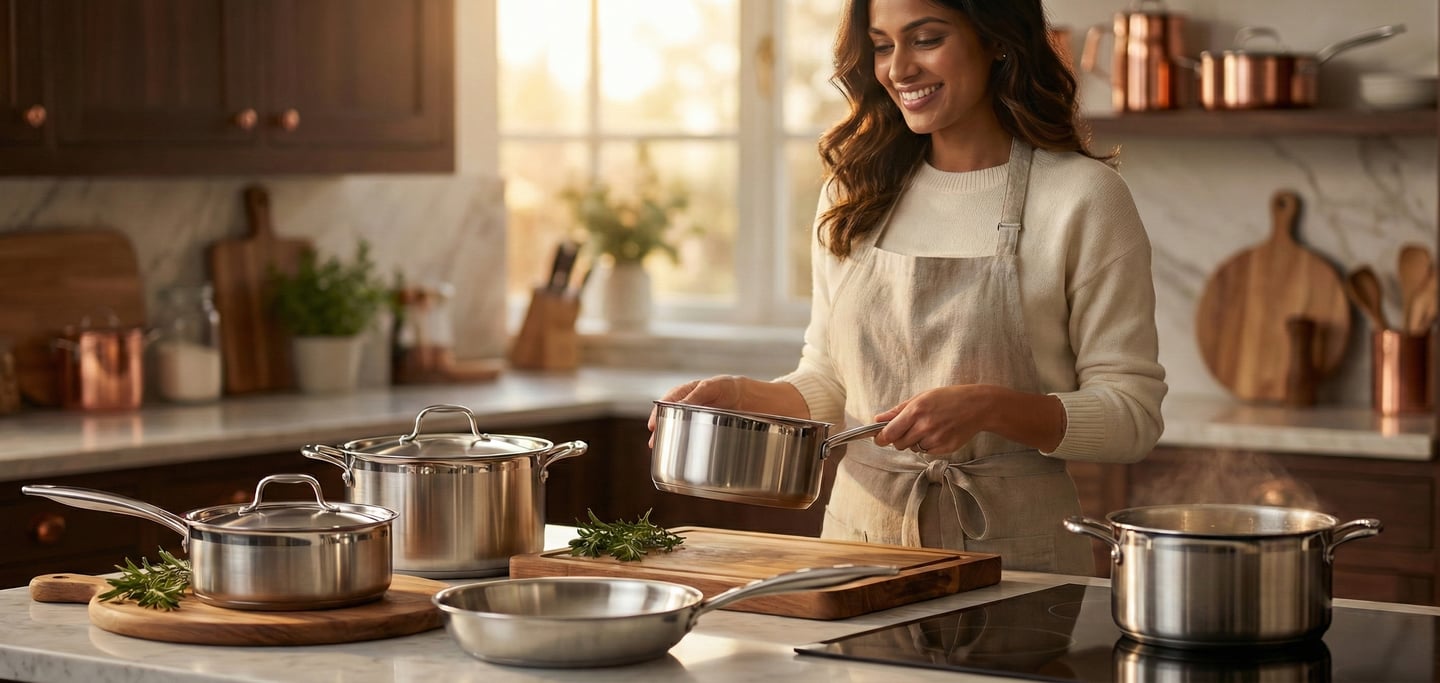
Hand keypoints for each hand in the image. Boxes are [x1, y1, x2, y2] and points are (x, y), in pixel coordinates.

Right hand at [647, 375, 747, 445]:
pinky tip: (682, 452)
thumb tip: (679, 405)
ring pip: (680, 428)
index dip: (657, 414)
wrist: (751, 397)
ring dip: (671, 438)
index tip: (652, 425)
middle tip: (654, 443)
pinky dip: (686, 443)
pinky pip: (693, 436)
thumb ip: (696, 395)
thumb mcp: (711, 388)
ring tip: (662, 450)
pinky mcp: (709, 429)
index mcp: (688, 392)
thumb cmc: (729, 388)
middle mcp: (690, 406)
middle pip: (670, 418)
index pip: (667, 403)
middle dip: (661, 430)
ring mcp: (699, 418)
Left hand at [872, 385, 990, 454]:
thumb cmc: (948, 398)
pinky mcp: (945, 448)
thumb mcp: (921, 397)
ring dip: (915, 442)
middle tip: (910, 428)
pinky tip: (938, 433)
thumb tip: (878, 420)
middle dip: (899, 438)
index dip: (881, 438)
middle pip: (899, 444)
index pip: (889, 433)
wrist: (977, 406)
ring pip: (913, 448)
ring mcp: (935, 439)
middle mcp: (924, 426)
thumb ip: (898, 410)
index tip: (878, 439)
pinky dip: (928, 445)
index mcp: (915, 411)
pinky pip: (927, 452)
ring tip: (928, 428)